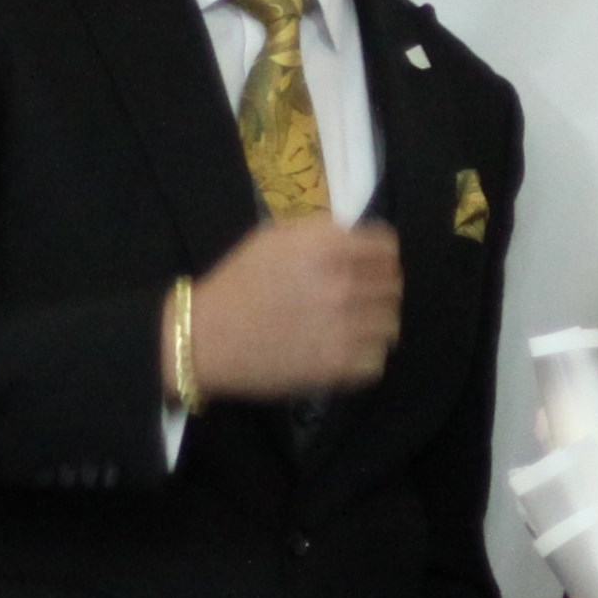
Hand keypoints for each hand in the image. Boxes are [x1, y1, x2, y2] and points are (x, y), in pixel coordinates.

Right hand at [188, 214, 402, 399]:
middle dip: (379, 288)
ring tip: (352, 326)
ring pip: (390, 323)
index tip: (370, 265)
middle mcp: (341, 283)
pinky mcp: (338, 365)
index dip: (380, 256)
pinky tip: (343, 350)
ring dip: (375, 323)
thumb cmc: (237, 283)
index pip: (387, 248)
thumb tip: (360, 237)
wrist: (204, 337)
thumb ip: (322, 232)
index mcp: (327, 247)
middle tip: (359, 298)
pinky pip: (376, 359)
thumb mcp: (273, 237)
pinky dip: (364, 356)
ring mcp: (343, 326)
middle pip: (393, 285)